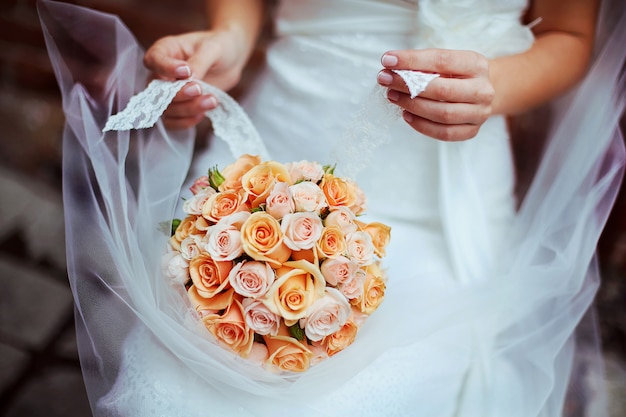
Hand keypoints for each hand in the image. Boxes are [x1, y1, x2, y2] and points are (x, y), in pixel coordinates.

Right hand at [144, 30, 248, 128]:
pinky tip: (203, 114)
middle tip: (199, 89)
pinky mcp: (180, 106)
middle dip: (179, 94)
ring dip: (188, 109)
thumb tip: (189, 79)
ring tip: (212, 101)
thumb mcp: (212, 49)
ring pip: (167, 108)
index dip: (166, 69)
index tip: (186, 71)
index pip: (153, 61)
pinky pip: (173, 121)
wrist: (231, 59)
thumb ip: (199, 63)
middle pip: (158, 90)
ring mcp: (169, 92)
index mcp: (165, 50)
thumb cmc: (220, 47)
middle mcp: (162, 72)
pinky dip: (186, 121)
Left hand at [377, 49, 494, 140]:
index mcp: (477, 64)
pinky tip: (406, 115)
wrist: (479, 91)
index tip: (388, 60)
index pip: (442, 61)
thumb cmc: (455, 74)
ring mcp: (480, 113)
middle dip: (409, 85)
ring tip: (393, 96)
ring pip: (443, 114)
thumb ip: (422, 64)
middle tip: (386, 80)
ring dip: (412, 106)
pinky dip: (422, 125)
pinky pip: (444, 133)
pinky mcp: (472, 130)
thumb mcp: (444, 62)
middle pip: (443, 90)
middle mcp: (483, 89)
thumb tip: (391, 65)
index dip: (412, 60)